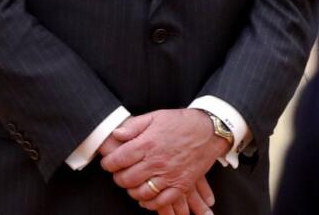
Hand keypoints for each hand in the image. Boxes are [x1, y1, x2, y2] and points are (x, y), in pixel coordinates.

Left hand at [101, 109, 228, 211]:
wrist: (210, 130)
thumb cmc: (182, 122)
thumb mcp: (156, 116)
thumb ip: (134, 125)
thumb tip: (116, 134)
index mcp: (148, 143)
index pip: (118, 160)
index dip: (108, 163)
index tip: (109, 163)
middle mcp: (157, 161)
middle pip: (127, 179)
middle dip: (119, 177)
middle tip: (121, 174)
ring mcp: (169, 175)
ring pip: (141, 192)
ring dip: (132, 191)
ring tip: (133, 184)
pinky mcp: (181, 184)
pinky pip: (160, 201)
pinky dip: (150, 202)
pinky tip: (147, 196)